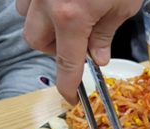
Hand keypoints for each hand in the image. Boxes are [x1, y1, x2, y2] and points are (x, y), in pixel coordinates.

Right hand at [17, 0, 142, 103]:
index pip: (66, 63)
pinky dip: (40, 3)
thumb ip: (106, 34)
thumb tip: (97, 57)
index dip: (68, 85)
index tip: (71, 98)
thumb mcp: (123, 5)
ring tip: (70, 16)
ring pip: (26, 16)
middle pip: (36, 41)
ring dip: (45, 24)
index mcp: (71, 16)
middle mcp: (46, 1)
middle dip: (55, 49)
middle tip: (78, 43)